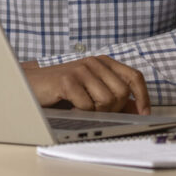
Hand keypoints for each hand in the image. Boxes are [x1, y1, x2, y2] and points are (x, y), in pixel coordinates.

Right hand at [22, 56, 150, 114]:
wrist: (31, 85)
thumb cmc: (62, 90)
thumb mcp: (92, 90)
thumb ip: (114, 98)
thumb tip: (138, 110)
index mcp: (104, 62)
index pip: (134, 76)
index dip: (143, 96)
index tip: (144, 114)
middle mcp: (95, 62)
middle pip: (121, 93)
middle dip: (113, 109)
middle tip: (96, 111)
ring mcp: (81, 69)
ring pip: (107, 100)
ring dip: (95, 112)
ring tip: (81, 108)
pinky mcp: (68, 80)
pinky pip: (87, 106)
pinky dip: (80, 113)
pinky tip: (71, 107)